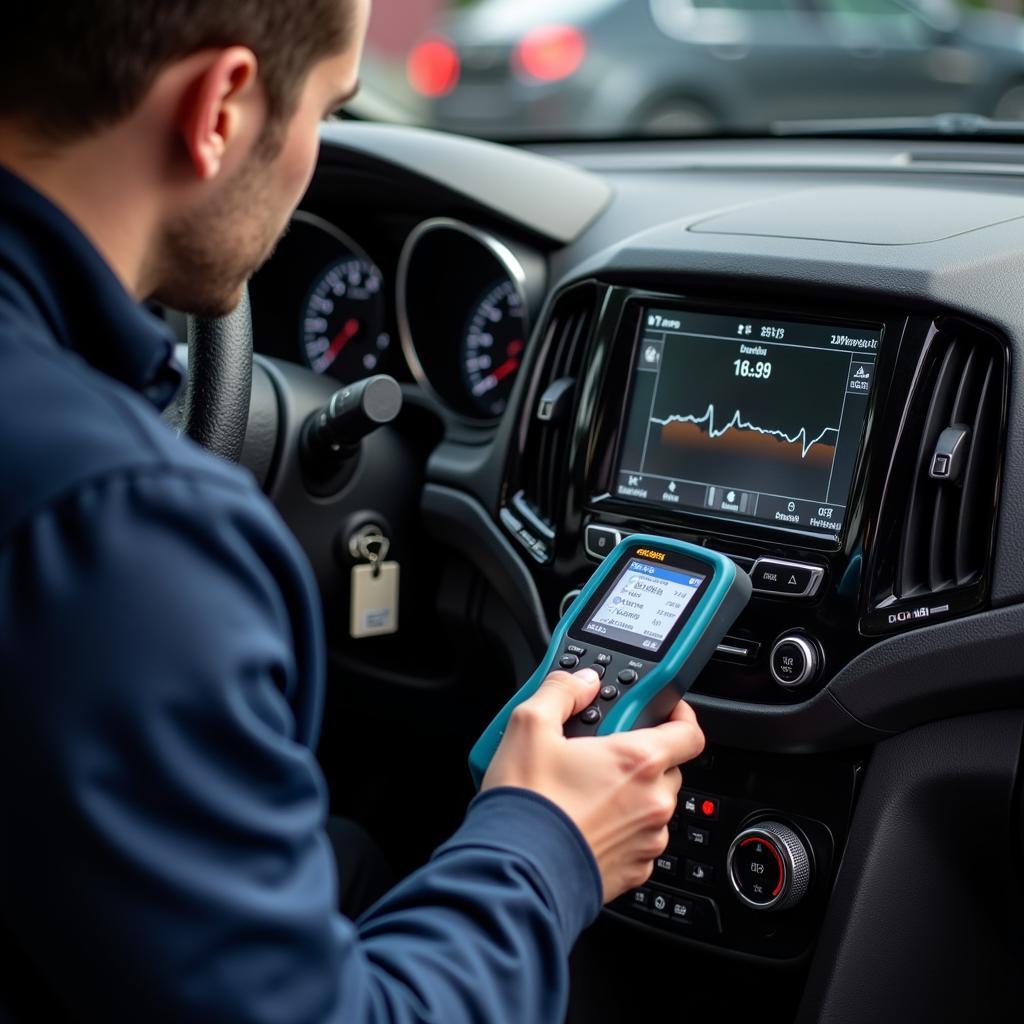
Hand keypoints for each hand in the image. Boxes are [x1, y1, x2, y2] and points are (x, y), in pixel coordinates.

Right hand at [482, 669, 704, 902]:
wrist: (516, 874)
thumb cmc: (528, 806)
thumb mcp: (530, 726)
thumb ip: (561, 692)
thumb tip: (580, 681)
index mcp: (639, 762)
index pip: (689, 731)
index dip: (679, 714)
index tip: (663, 709)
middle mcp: (653, 802)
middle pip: (667, 767)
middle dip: (640, 755)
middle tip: (601, 750)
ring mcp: (646, 840)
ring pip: (652, 805)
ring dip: (630, 794)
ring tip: (585, 790)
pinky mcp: (633, 872)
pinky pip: (638, 839)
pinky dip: (620, 828)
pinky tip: (584, 821)